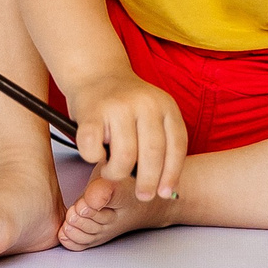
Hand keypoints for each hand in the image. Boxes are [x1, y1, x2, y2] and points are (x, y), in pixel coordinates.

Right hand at [66, 71, 189, 201]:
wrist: (96, 73)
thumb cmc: (124, 105)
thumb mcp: (152, 115)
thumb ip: (159, 143)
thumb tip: (163, 188)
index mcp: (165, 105)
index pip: (176, 145)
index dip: (172, 174)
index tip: (165, 193)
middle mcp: (145, 103)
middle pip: (152, 154)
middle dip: (148, 182)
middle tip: (142, 195)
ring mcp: (118, 106)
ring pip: (125, 156)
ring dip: (116, 172)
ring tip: (111, 171)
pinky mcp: (91, 112)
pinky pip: (94, 149)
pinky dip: (93, 159)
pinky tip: (95, 156)